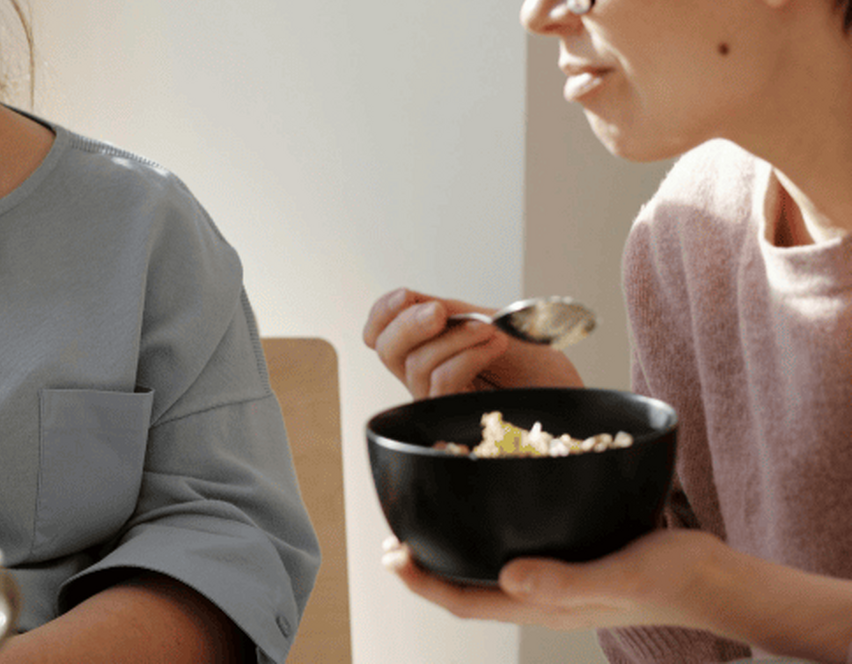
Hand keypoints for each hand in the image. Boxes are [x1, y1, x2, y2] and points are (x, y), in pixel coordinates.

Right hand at [364, 288, 581, 398]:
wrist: (573, 396)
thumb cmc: (539, 366)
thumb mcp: (490, 324)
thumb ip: (450, 314)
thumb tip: (410, 300)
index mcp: (430, 349)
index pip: (380, 334)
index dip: (382, 314)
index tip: (405, 295)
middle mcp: (428, 377)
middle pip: (386, 350)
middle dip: (407, 324)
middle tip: (439, 312)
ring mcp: (441, 401)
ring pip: (415, 365)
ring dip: (454, 338)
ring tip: (491, 331)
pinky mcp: (457, 419)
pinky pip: (441, 382)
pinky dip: (466, 356)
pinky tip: (494, 345)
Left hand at [380, 529, 718, 631]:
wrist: (720, 579)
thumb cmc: (675, 579)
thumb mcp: (621, 575)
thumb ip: (566, 582)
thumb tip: (507, 579)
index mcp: (546, 605)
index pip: (467, 601)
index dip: (424, 583)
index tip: (392, 557)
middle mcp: (545, 595)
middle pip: (470, 589)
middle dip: (429, 570)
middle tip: (393, 541)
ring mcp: (560, 579)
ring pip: (492, 571)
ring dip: (457, 552)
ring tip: (428, 526)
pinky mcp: (575, 558)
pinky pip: (521, 552)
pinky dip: (493, 533)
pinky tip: (492, 506)